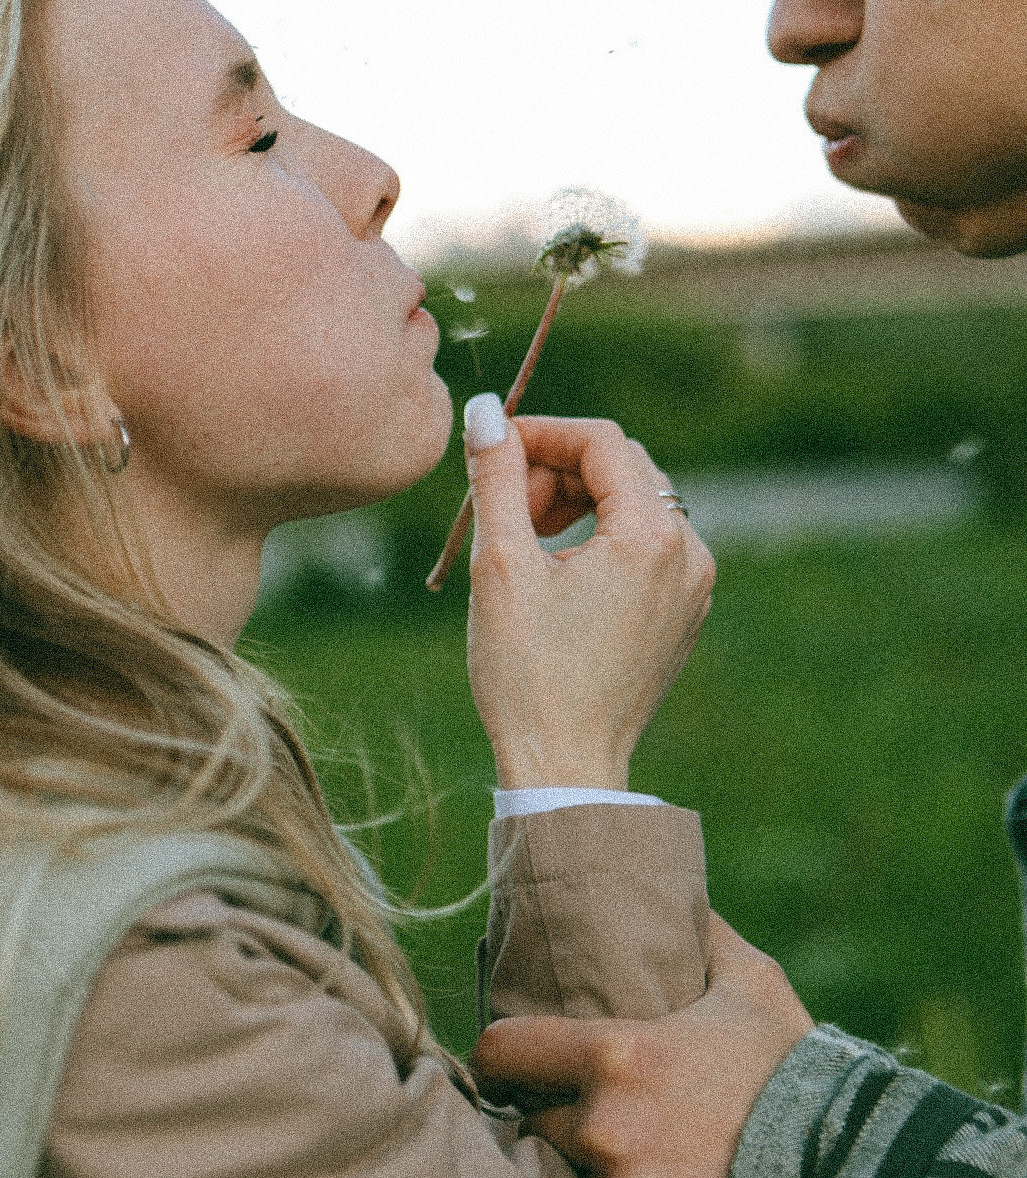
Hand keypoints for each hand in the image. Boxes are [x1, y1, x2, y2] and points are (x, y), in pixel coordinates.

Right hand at [464, 414, 714, 789]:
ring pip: (634, 506)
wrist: (566, 768)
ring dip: (575, 504)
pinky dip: (599, 541)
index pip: (602, 440)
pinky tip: (554, 577)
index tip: (491, 450)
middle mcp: (690, 555)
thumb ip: (495, 475)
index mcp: (653, 537)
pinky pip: (645, 549)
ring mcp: (693, 588)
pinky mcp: (683, 615)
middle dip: (556, 471)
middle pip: (623, 469)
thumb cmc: (528, 674)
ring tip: (523, 542)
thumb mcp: (500, 564)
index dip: (541, 433)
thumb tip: (485, 410)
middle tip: (503, 509)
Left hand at [471, 914, 814, 1177]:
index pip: (501, 1053)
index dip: (501, 1058)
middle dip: (559, 1120)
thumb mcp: (755, 987)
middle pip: (535, 1124)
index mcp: (614, 1058)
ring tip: (639, 1172)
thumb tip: (685, 899)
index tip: (509, 1067)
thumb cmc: (795, 1075)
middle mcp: (603, 1131)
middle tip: (598, 1120)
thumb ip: (707, 938)